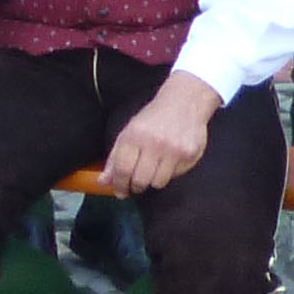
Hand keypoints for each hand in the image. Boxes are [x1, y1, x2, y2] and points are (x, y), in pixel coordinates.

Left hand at [100, 72, 218, 195]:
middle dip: (136, 187)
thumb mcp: (129, 132)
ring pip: (158, 182)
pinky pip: (176, 176)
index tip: (120, 191)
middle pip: (140, 180)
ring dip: (153, 180)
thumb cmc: (153, 118)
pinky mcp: (190, 154)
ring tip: (153, 169)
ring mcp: (174, 150)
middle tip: (135, 185)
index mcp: (135, 135)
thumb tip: (102, 181)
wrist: (185, 102)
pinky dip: (170, 173)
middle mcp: (155, 143)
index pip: (123, 169)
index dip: (119, 185)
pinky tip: (169, 160)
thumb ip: (115, 158)